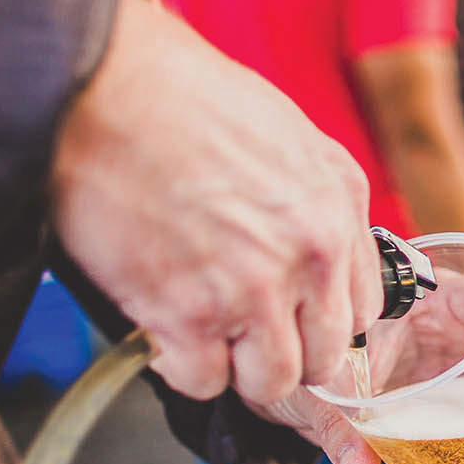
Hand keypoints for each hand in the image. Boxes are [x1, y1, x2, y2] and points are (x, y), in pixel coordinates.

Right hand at [52, 0, 382, 406]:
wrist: (101, 81)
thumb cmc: (175, 93)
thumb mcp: (281, 133)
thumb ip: (307, 200)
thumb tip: (301, 255)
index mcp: (339, 201)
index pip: (362, 307)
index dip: (318, 321)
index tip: (289, 320)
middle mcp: (312, 249)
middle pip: (325, 356)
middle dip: (282, 353)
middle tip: (240, 335)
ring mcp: (255, 287)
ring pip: (272, 381)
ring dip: (235, 369)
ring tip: (201, 336)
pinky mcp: (190, 312)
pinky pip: (204, 382)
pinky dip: (179, 367)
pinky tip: (162, 331)